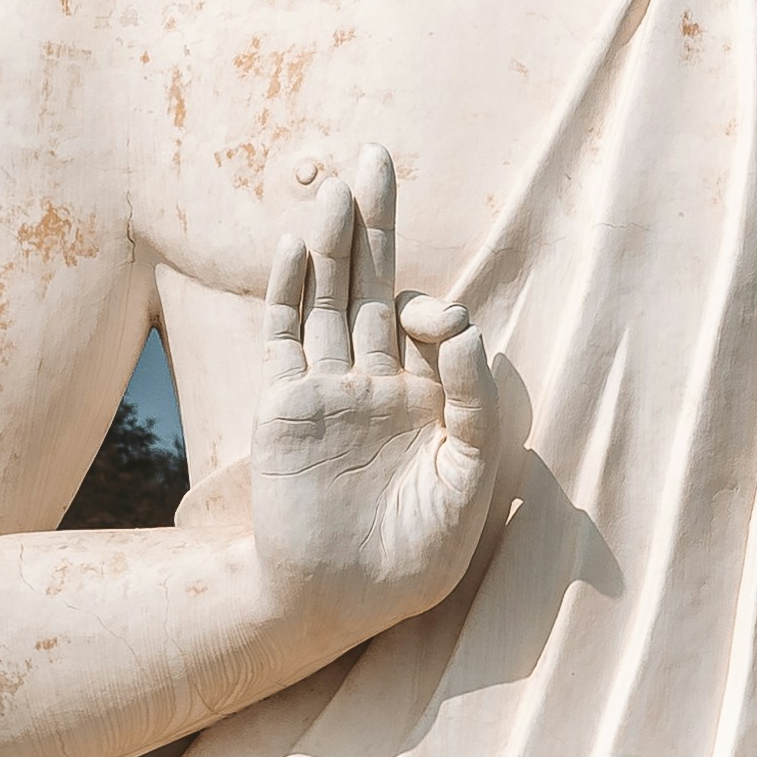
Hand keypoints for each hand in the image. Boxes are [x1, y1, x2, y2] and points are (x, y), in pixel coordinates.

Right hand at [247, 148, 509, 647]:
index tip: (439, 324)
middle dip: (375, 222)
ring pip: (326, 299)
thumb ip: (474, 398)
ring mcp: (325, 391)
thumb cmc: (417, 555)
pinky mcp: (284, 407)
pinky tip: (292, 246)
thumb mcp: (470, 477)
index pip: (429, 324)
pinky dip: (286, 291)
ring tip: (337, 184)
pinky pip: (282, 338)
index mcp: (425, 398)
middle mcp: (373, 383)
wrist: (342, 602)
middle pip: (370, 282)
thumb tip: (454, 320)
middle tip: (376, 154)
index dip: (438, 310)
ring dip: (330, 242)